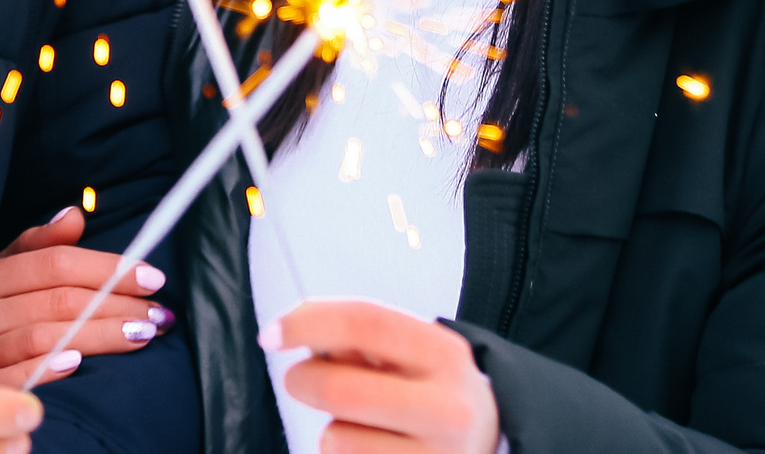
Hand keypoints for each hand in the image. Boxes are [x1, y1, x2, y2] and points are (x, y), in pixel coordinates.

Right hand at [0, 205, 174, 388]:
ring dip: (98, 336)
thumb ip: (34, 245)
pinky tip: (77, 365)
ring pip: (42, 337)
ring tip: (140, 336)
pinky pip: (9, 379)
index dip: (106, 268)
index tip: (151, 277)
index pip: (55, 265)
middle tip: (158, 314)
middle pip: (57, 301)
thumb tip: (74, 215)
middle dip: (115, 305)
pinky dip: (44, 370)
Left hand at [262, 300, 500, 453]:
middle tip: (299, 379)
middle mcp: (447, 409)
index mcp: (445, 355)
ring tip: (359, 425)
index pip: (365, 323)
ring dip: (330, 429)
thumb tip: (301, 329)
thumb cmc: (436, 392)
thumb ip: (363, 339)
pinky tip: (373, 449)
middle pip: (340, 388)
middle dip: (302, 380)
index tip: (272, 333)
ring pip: (336, 439)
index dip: (308, 322)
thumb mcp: (416, 354)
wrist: (492, 443)